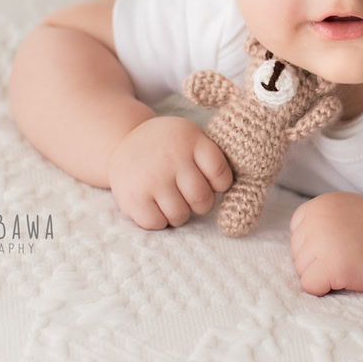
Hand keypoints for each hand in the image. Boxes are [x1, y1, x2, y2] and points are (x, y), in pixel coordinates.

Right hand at [108, 116, 232, 229]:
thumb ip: (210, 158)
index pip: (220, 173)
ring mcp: (152, 178)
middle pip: (202, 200)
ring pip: (181, 216)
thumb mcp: (191, 137)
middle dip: (200, 203)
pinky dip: (159, 220)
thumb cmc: (169, 146)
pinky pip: (158, 224)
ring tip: (171, 199)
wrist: (124, 141)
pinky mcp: (134, 198)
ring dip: (180, 214)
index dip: (221, 184)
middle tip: (190, 194)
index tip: (212, 182)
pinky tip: (155, 204)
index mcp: (191, 140)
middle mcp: (172, 158)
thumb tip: (239, 188)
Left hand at [289, 192, 362, 295]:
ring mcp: (321, 244)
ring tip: (347, 265)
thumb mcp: (346, 208)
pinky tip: (343, 278)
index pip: (297, 230)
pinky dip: (323, 288)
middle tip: (346, 255)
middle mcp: (316, 221)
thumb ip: (323, 217)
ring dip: (321, 273)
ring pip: (302, 270)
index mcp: (319, 204)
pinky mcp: (329, 267)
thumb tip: (300, 236)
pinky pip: (310, 285)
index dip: (314, 242)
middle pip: (297, 252)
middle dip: (317, 259)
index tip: (336, 244)